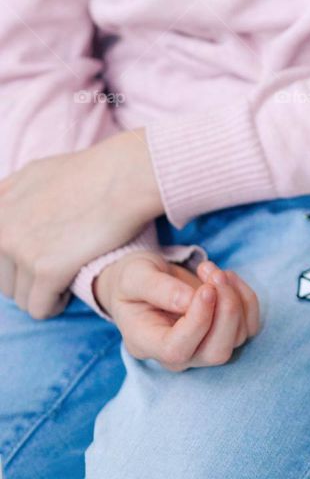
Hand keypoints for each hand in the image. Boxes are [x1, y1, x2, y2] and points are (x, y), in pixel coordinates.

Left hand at [0, 130, 162, 318]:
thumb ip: (14, 197)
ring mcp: (21, 248)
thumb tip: (6, 212)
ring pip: (20, 297)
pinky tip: (70, 290)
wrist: (125, 176)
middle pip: (4, 278)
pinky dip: (54, 305)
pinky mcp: (45, 269)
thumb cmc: (94, 171)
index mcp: (0, 204)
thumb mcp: (38, 172)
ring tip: (67, 277)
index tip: (39, 256)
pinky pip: (39, 308)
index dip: (18, 258)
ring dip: (41, 293)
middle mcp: (2, 226)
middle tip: (58, 267)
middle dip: (28, 279)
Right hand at [95, 254, 260, 371]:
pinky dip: (247, 299)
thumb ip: (158, 288)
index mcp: (148, 343)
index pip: (178, 350)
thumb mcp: (135, 276)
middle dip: (226, 310)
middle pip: (216, 352)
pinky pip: (248, 326)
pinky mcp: (223, 333)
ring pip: (237, 337)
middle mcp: (179, 354)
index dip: (198, 321)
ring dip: (234, 298)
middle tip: (213, 275)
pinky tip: (227, 277)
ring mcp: (203, 347)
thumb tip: (189, 300)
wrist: (143, 282)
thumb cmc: (133, 281)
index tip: (206, 289)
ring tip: (212, 270)